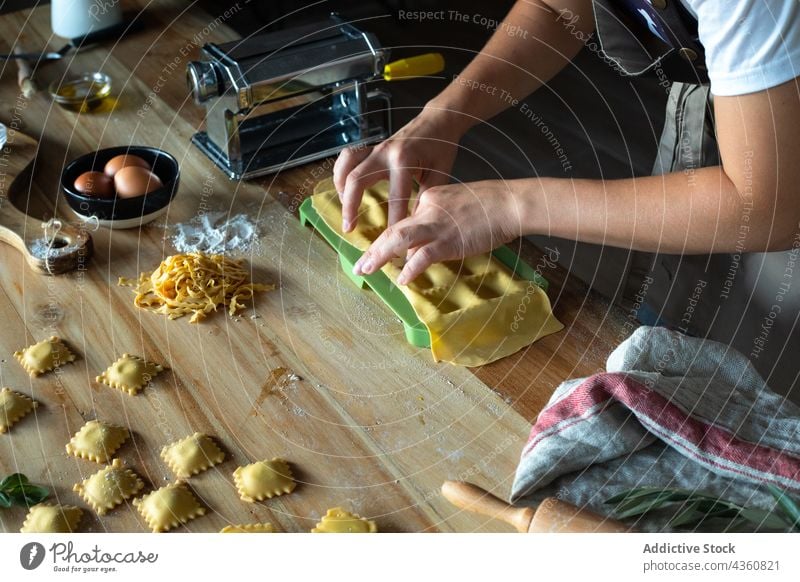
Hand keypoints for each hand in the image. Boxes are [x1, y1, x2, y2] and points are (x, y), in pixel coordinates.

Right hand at [333, 107, 462, 231]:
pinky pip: (348, 158)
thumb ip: (426, 200)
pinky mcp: (371, 147)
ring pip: (346, 165)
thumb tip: (415, 227)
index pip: (395, 198)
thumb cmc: (442, 148)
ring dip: (341, 188)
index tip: (392, 243)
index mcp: (404, 160)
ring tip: (345, 208)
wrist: (438, 120)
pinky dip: (342, 173)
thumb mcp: (440, 174)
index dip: (392, 223)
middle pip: (356, 180)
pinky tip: (345, 188)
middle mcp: (385, 153)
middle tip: (349, 228)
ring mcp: (375, 148)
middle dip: (350, 207)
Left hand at [352, 180, 524, 284]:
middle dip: (373, 249)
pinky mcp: (448, 239)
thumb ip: (441, 221)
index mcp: (429, 199)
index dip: (390, 239)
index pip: (405, 220)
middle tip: (360, 265)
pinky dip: (410, 268)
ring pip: (399, 238)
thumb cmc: (492, 205)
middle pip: (393, 229)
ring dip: (379, 256)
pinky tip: (402, 280)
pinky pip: (423, 255)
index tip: (380, 252)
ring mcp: (437, 224)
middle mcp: (427, 209)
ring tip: (366, 270)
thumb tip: (429, 243)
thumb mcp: (459, 205)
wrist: (509, 202)